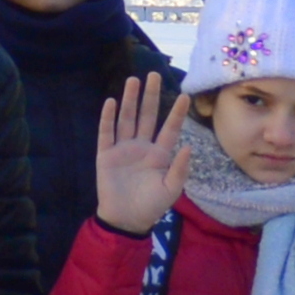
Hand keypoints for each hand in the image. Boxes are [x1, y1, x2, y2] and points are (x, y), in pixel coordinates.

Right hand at [89, 77, 196, 232]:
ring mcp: (123, 149)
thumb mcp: (171, 189)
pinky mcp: (106, 155)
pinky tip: (111, 102)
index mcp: (159, 154)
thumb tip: (188, 147)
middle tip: (153, 75)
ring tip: (133, 80)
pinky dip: (108, 118)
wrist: (126, 220)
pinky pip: (107, 133)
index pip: (169, 128)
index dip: (176, 113)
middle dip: (150, 96)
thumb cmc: (151, 206)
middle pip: (147, 116)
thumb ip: (180, 168)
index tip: (184, 96)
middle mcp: (142, 146)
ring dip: (130, 100)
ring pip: (127, 119)